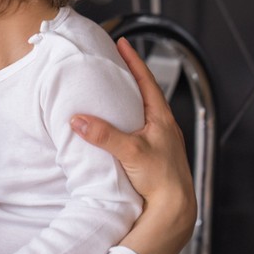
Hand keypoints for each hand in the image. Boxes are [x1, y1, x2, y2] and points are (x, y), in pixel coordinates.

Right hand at [69, 38, 196, 253]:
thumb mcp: (130, 152)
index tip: (122, 44)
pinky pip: (137, 134)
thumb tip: (79, 120)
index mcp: (162, 120)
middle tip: (113, 67)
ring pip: (142, 116)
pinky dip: (125, 127)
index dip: (133, 61)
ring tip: (109, 98)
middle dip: (129, 80)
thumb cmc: (162, 180)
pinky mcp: (153, 159)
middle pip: (145, 96)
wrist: (174, 210)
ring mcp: (160, 144)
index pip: (147, 81)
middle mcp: (164, 129)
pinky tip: (114, 134)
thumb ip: (104, 135)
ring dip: (127, 105)